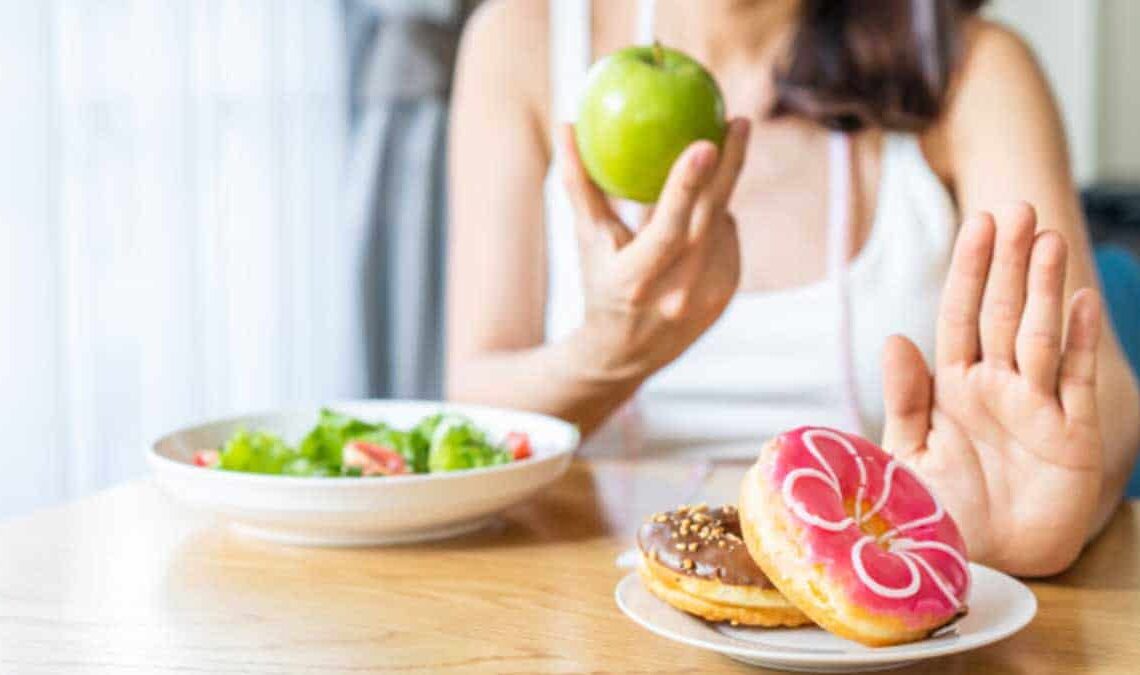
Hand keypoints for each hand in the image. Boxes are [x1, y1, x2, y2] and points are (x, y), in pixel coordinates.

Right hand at [559, 118, 750, 380]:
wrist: (624, 354)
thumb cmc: (598, 283)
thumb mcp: (585, 239)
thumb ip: (578, 183)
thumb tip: (565, 123)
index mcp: (636, 280)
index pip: (667, 229)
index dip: (687, 187)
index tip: (705, 143)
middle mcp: (677, 293)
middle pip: (712, 218)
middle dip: (731, 166)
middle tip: (739, 121)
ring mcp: (707, 298)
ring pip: (722, 224)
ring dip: (716, 193)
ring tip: (706, 167)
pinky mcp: (726, 295)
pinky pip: (728, 239)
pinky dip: (715, 221)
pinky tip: (701, 216)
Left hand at [881, 203, 1103, 575]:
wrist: (980, 563)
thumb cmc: (940, 510)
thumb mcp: (908, 454)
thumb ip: (905, 398)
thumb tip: (895, 337)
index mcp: (953, 386)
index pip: (960, 316)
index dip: (969, 270)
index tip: (978, 223)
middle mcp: (996, 386)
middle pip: (1003, 312)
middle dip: (1009, 262)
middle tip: (1017, 208)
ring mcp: (1036, 406)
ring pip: (1039, 334)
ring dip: (1043, 288)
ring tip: (1046, 239)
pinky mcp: (1071, 435)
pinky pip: (1074, 381)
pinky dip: (1076, 341)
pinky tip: (1079, 301)